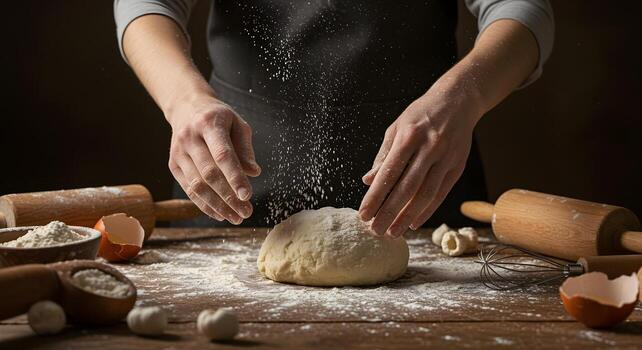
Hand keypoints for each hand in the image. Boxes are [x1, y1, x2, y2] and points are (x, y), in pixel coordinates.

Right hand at [167, 94, 260, 223]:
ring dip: (218, 206)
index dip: (235, 177)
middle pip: (209, 174)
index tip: (247, 196)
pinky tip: (220, 213)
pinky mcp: (173, 165)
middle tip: (246, 212)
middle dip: (228, 197)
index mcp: (209, 124)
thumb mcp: (237, 124)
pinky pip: (189, 189)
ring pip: (197, 185)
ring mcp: (179, 152)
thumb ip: (245, 149)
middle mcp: (190, 138)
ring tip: (236, 217)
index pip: (222, 155)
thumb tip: (254, 173)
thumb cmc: (218, 117)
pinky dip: (205, 204)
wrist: (186, 108)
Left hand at [359, 81, 481, 236]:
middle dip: (389, 212)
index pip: (389, 173)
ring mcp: (446, 157)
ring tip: (393, 232)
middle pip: (407, 187)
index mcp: (409, 136)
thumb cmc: (421, 114)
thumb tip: (368, 181)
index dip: (375, 196)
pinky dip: (427, 210)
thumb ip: (383, 156)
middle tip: (375, 230)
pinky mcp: (458, 166)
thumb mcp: (397, 127)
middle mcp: (429, 147)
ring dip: (407, 216)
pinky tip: (413, 222)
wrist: (458, 100)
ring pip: (425, 194)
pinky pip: (441, 193)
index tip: (364, 214)